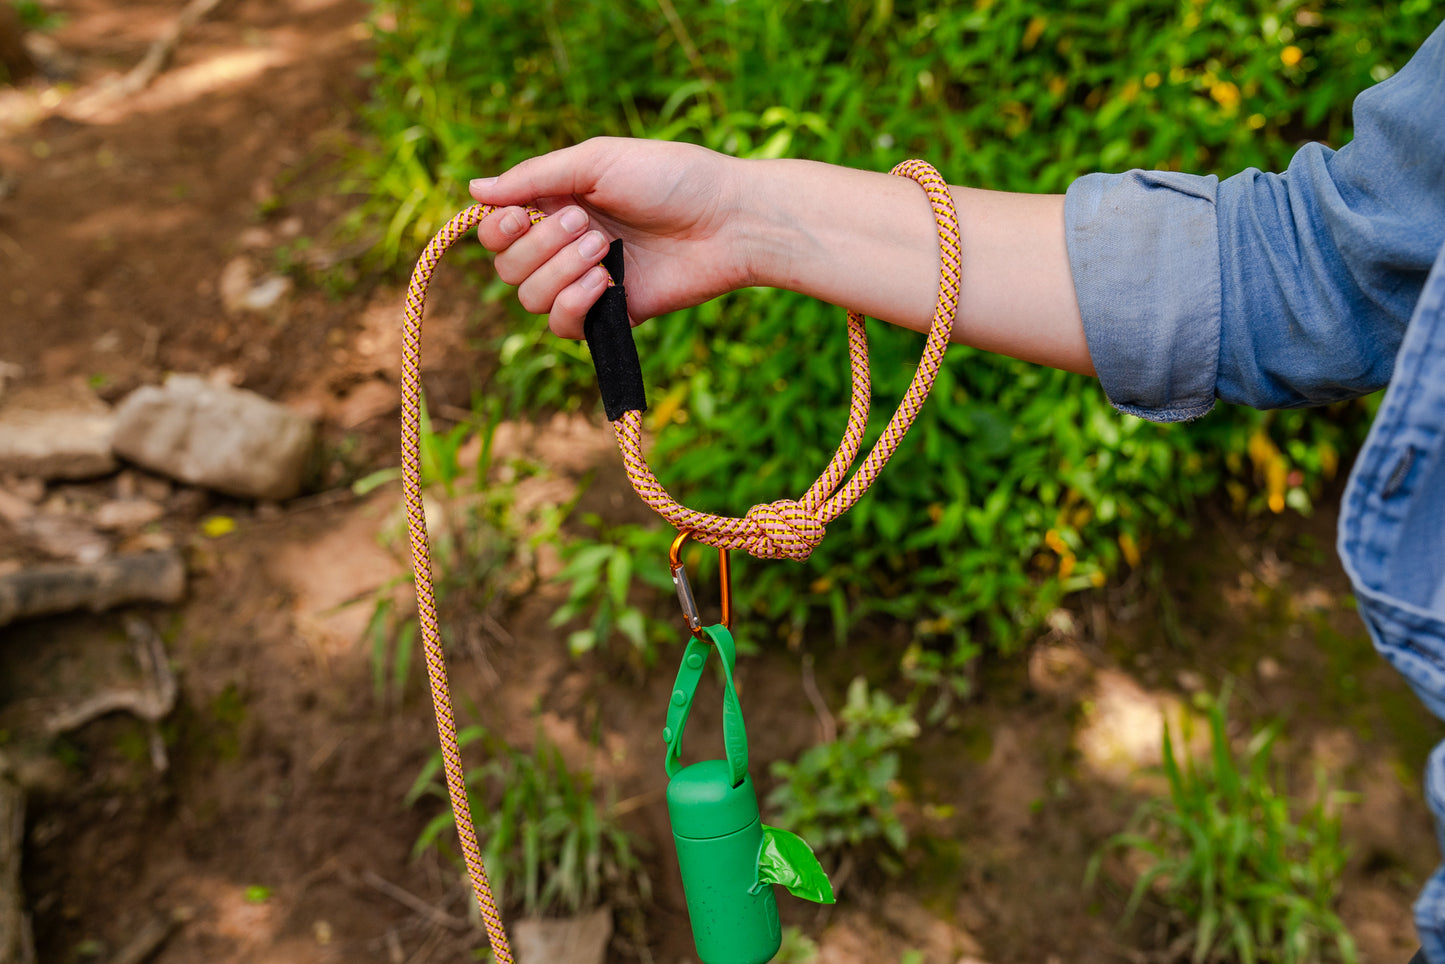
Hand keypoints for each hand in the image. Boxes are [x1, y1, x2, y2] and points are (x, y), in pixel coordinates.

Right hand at [471, 137, 750, 337]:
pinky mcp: (609, 315)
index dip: (497, 229)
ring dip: (559, 274)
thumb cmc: (671, 179)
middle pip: (508, 267)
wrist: (727, 221)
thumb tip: (475, 190)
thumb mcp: (598, 161)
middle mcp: (564, 245)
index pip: (498, 230)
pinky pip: (563, 327)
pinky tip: (606, 283)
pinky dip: (573, 305)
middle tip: (585, 225)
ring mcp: (585, 282)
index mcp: (556, 202)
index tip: (518, 217)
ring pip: (529, 298)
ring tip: (604, 251)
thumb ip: (534, 177)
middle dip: (539, 247)